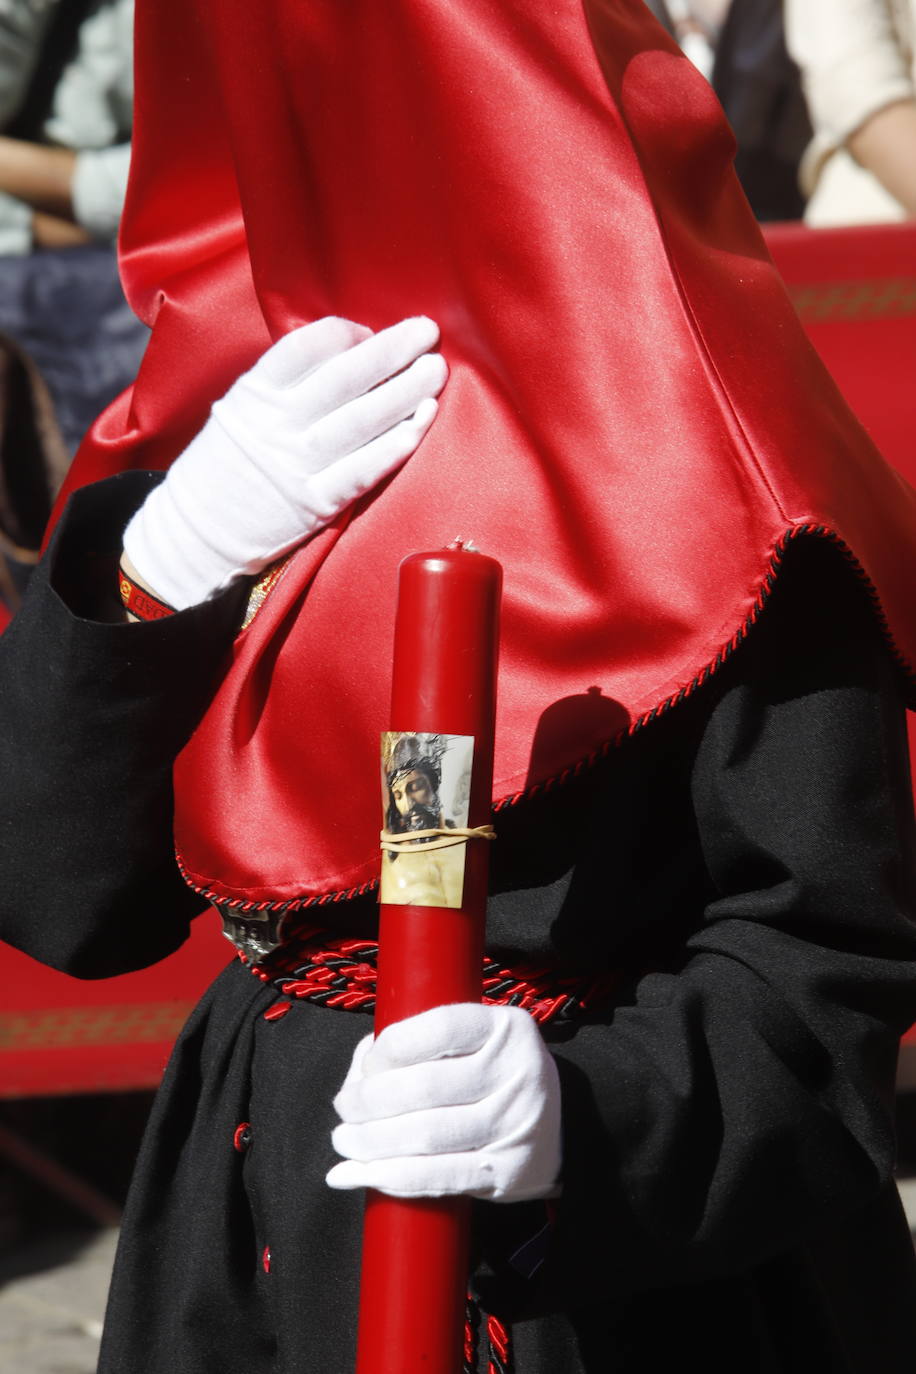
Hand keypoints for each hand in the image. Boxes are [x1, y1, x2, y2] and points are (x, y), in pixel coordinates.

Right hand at [122, 315, 446, 608]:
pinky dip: (396, 445)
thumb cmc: (225, 466)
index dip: (347, 334)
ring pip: (362, 419)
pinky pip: (363, 469)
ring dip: (405, 392)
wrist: (197, 534)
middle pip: (344, 377)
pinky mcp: (315, 503)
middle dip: (392, 351)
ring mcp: (297, 465)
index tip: (370, 332)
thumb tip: (348, 354)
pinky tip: (422, 421)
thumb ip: (283, 384)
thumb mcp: (238, 410)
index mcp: (254, 394)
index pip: (306, 348)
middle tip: (427, 333)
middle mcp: (276, 425)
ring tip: (436, 371)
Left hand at [326, 1003, 561, 1201]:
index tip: (366, 1065)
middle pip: (425, 1087)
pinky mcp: (506, 1173)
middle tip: (343, 1107)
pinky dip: (388, 1178)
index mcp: (507, 1029)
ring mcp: (515, 1126)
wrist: (562, 1127)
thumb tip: (359, 1069)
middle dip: (368, 1100)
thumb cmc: (494, 1077)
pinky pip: (436, 1178)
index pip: (438, 1030)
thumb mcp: (477, 1042)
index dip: (390, 1048)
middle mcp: (517, 1074)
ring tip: (344, 1139)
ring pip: (425, 1136)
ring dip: (370, 1142)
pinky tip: (355, 1174)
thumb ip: (423, 1043)